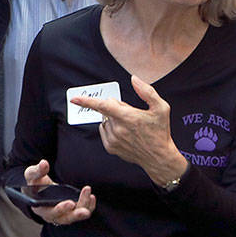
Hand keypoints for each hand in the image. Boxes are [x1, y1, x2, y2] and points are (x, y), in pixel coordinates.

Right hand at [23, 159, 94, 225]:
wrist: (39, 188)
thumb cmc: (34, 183)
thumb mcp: (31, 175)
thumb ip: (37, 171)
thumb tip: (44, 164)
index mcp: (40, 208)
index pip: (51, 213)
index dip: (61, 209)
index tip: (70, 203)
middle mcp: (52, 215)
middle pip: (65, 218)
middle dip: (76, 214)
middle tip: (85, 211)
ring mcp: (62, 215)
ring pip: (75, 215)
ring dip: (84, 206)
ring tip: (90, 194)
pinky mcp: (71, 212)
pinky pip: (81, 212)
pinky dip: (88, 206)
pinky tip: (92, 197)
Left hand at [73, 75, 187, 186]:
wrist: (159, 158)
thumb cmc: (160, 131)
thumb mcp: (161, 109)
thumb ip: (147, 92)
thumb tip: (134, 79)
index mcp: (128, 117)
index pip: (103, 106)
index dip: (87, 101)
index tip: (74, 99)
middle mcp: (118, 129)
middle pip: (108, 109)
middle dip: (117, 108)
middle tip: (133, 115)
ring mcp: (113, 139)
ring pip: (105, 120)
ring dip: (114, 119)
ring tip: (130, 126)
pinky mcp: (110, 147)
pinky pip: (104, 130)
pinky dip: (111, 129)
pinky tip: (125, 134)